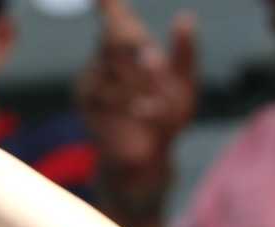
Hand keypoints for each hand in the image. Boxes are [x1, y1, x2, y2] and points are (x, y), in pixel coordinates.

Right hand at [75, 0, 198, 210]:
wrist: (147, 162)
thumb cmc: (166, 120)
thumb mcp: (184, 86)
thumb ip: (186, 54)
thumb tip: (186, 18)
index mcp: (128, 50)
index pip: (116, 17)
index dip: (111, 6)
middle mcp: (105, 59)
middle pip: (116, 37)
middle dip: (139, 49)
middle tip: (158, 64)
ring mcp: (92, 80)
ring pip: (115, 66)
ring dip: (142, 83)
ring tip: (157, 104)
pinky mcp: (87, 102)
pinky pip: (110, 93)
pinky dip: (132, 102)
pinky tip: (146, 113)